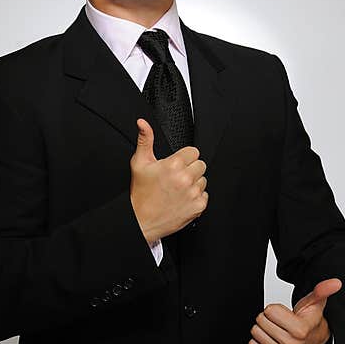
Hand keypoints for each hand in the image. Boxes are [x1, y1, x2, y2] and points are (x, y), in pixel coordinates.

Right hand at [129, 118, 207, 243]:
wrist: (141, 220)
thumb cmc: (140, 193)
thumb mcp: (139, 163)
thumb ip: (145, 139)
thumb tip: (143, 123)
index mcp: (174, 164)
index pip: (193, 152)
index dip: (184, 157)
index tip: (176, 165)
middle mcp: (185, 178)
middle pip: (200, 164)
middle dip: (190, 169)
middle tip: (176, 177)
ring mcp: (193, 193)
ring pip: (203, 180)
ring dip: (193, 183)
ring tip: (177, 189)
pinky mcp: (198, 206)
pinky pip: (205, 195)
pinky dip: (196, 198)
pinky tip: (182, 199)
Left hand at [248, 278, 340, 343]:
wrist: (312, 343)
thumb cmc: (310, 322)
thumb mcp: (316, 304)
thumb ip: (322, 291)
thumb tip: (335, 282)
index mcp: (300, 330)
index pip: (269, 310)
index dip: (276, 308)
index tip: (286, 313)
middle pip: (261, 320)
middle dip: (268, 317)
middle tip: (281, 321)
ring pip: (256, 332)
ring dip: (264, 328)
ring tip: (277, 329)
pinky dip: (260, 340)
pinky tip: (272, 339)